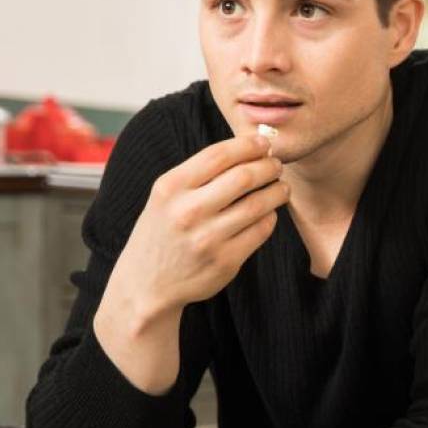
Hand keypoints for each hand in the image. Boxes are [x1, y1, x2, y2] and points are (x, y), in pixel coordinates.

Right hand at [110, 135, 288, 322]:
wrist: (146, 284)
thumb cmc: (162, 231)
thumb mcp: (166, 196)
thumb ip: (199, 173)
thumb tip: (248, 147)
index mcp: (171, 188)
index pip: (219, 155)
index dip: (248, 145)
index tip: (264, 143)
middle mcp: (188, 212)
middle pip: (243, 177)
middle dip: (268, 166)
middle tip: (276, 165)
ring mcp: (207, 239)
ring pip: (258, 204)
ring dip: (277, 191)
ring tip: (281, 187)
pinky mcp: (225, 262)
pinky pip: (260, 231)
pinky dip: (270, 217)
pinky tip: (268, 213)